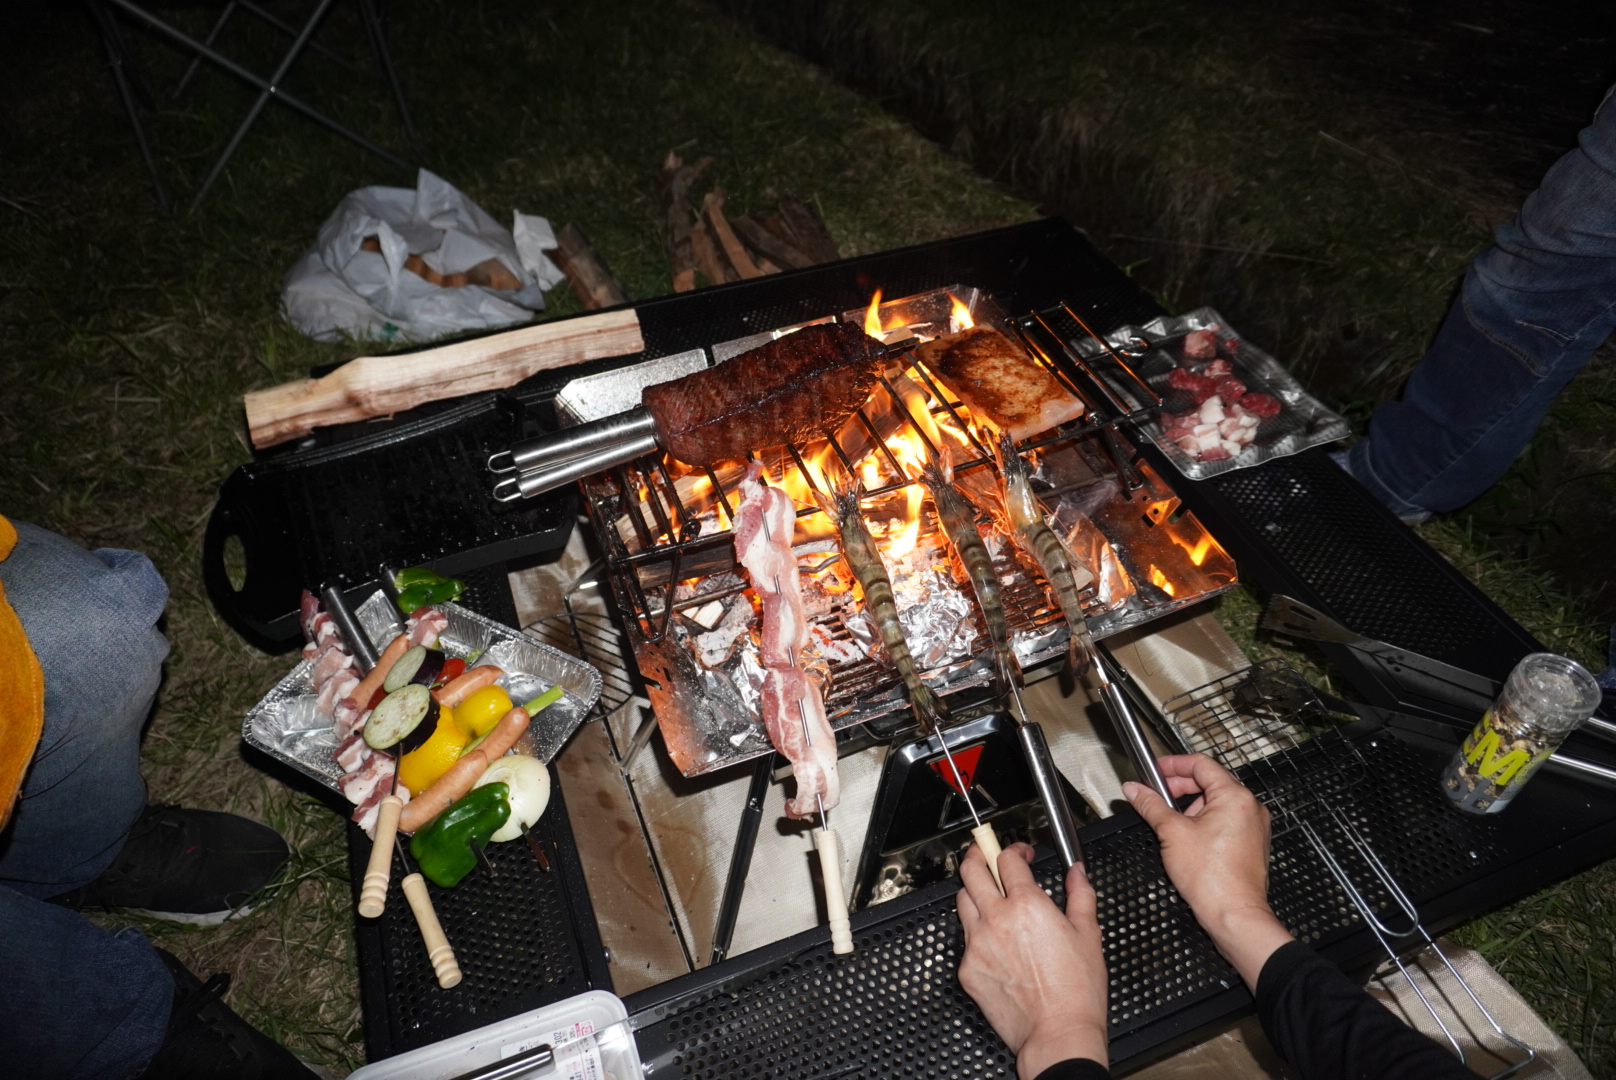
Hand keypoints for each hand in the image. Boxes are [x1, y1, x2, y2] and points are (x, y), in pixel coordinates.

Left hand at [956, 842, 1107, 1078]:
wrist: (1057, 1033)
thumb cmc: (1076, 992)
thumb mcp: (1089, 935)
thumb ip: (1080, 896)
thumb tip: (1078, 874)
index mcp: (1027, 905)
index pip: (1007, 859)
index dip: (1014, 849)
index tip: (1020, 853)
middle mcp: (996, 919)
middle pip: (970, 870)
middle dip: (978, 854)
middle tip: (987, 856)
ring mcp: (977, 943)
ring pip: (961, 902)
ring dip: (974, 892)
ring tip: (988, 897)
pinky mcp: (968, 968)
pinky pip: (964, 940)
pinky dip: (976, 933)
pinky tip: (995, 943)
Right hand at [1123, 754, 1292, 988]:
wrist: (1234, 916)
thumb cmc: (1213, 880)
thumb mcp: (1171, 834)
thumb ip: (1151, 805)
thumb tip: (1135, 790)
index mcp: (1235, 797)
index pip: (1201, 764)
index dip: (1173, 765)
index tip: (1155, 771)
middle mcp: (1250, 808)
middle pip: (1209, 782)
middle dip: (1179, 788)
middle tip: (1156, 796)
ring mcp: (1253, 827)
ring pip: (1215, 804)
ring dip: (1190, 808)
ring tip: (1170, 825)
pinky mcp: (1250, 844)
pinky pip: (1224, 822)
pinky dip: (1203, 823)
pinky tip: (1186, 840)